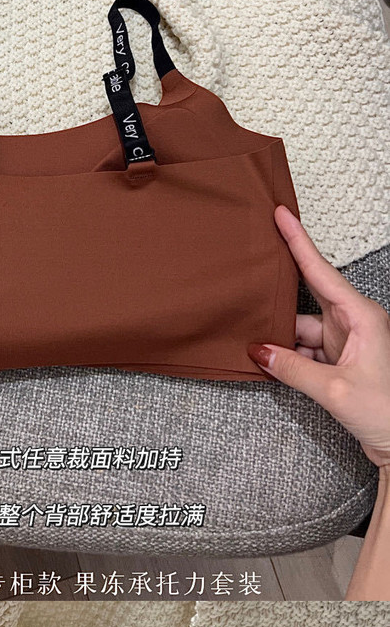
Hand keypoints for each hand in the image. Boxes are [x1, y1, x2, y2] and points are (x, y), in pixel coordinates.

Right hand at [250, 214, 389, 466]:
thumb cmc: (386, 412)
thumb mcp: (335, 390)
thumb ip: (293, 369)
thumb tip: (259, 352)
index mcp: (362, 316)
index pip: (321, 272)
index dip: (298, 242)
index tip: (282, 214)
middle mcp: (355, 324)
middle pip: (308, 300)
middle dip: (279, 297)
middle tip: (251, 276)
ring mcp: (348, 344)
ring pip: (302, 331)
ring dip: (281, 339)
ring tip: (250, 340)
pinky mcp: (341, 364)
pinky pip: (306, 352)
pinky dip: (289, 357)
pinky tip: (269, 361)